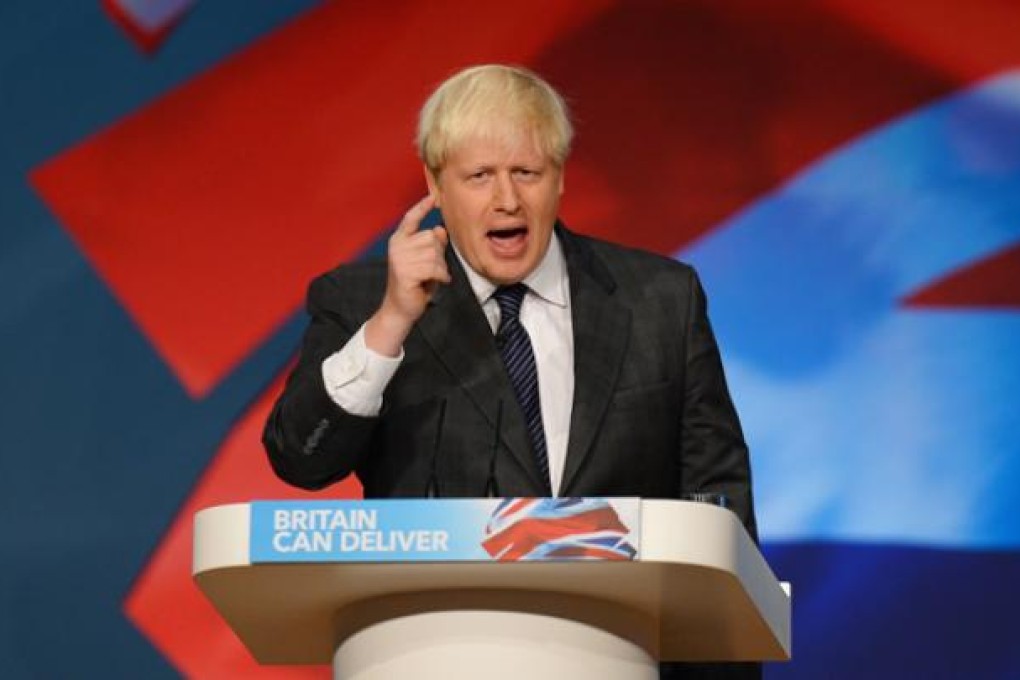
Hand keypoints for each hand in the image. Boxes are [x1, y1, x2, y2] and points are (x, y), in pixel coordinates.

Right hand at [365, 195, 449, 356]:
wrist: (401, 309)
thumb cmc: (416, 284)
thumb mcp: (427, 261)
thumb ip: (433, 245)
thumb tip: (439, 229)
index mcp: (399, 240)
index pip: (411, 218)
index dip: (422, 207)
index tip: (433, 197)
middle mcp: (397, 246)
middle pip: (431, 238)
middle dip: (439, 255)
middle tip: (431, 270)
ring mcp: (399, 258)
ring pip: (434, 254)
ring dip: (440, 268)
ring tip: (430, 277)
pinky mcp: (404, 272)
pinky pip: (433, 267)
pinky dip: (440, 276)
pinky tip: (435, 282)